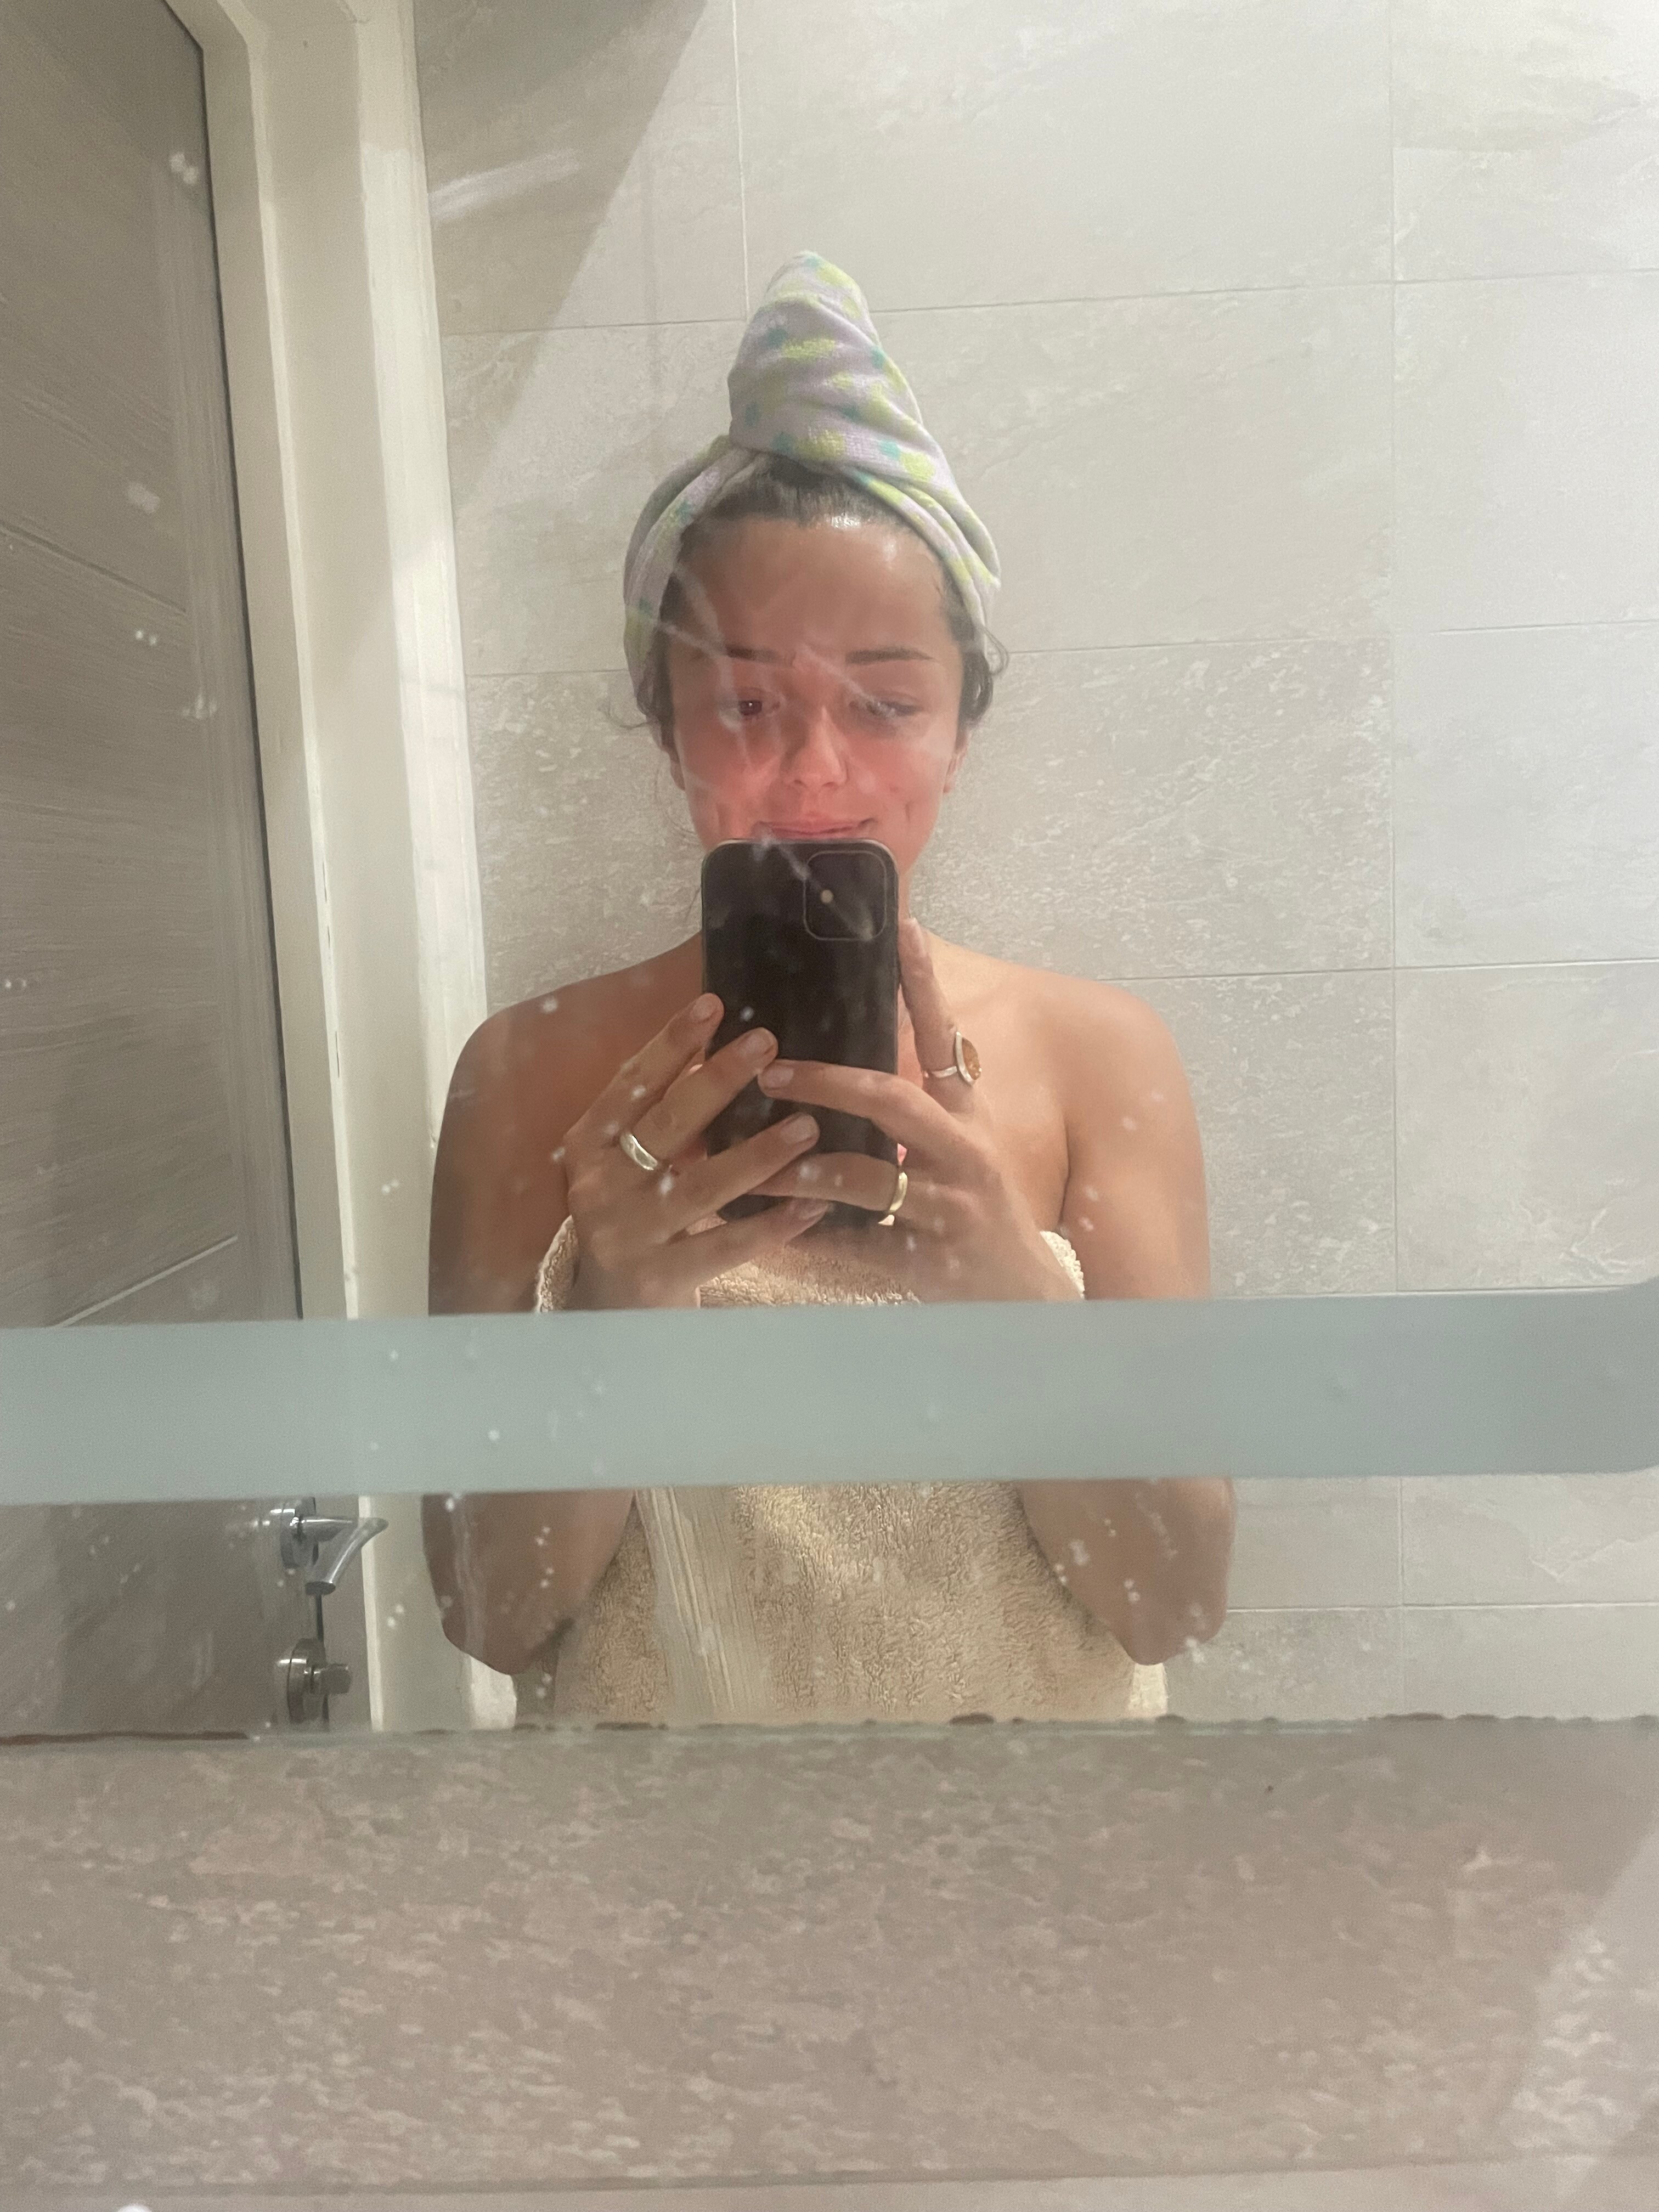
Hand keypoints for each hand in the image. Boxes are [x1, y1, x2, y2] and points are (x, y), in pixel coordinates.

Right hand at [562, 993, 826, 1308]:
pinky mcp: (660, 1278)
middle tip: (767, 1045)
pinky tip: (812, 1206)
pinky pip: (725, 1247)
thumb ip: (660, 1116)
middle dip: (717, 1080)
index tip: (712, 1004)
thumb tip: (716, 1048)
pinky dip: (771, 1226)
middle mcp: (601, 1186)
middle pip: (667, 1125)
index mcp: (589, 1146)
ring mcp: (628, 1234)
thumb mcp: (628, 1163)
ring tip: (807, 1126)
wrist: (605, 1311)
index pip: (631, 1085)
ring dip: (758, 1153)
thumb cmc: (630, 1217)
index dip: (670, 1043)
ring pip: (702, 1186)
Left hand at [753, 920, 1077, 1303]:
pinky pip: (854, 1246)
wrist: (1022, 1296)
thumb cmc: (979, 1214)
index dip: (925, 983)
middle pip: (891, 1100)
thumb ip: (919, 1109)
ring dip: (802, 1170)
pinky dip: (808, 1241)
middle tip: (771, 1072)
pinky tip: (767, 1238)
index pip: (946, 1037)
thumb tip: (858, 1062)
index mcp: (965, 1117)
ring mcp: (948, 1205)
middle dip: (825, 1082)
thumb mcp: (961, 1149)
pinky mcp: (928, 1257)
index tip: (904, 927)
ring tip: (754, 1167)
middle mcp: (962, 1151)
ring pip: (865, 1178)